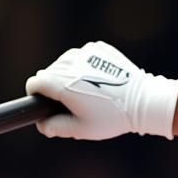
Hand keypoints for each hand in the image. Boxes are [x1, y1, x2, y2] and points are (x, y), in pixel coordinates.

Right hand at [25, 40, 177, 140]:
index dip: (36, 96)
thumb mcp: (81, 129)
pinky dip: (84, 67)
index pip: (34, 83)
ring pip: (64, 63)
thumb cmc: (112, 117)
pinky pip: (81, 56)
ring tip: (87, 92)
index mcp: (62, 83)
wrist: (143, 101)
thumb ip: (55, 127)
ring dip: (68, 76)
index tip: (46, 104)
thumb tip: (41, 124)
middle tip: (72, 104)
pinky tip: (99, 81)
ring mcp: (84, 52)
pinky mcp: (97, 48)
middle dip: (54, 88)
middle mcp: (70, 62)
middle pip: (48, 73)